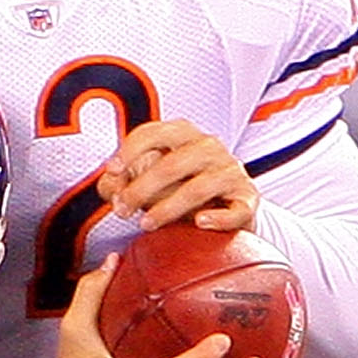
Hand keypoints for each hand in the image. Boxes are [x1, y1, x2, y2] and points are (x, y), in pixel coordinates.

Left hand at [95, 120, 256, 231]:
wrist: (227, 208)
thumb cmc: (181, 190)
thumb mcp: (148, 181)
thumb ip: (121, 181)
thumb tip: (110, 185)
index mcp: (182, 136)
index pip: (154, 133)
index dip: (130, 150)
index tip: (113, 171)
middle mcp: (209, 148)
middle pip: (172, 164)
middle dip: (141, 189)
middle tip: (122, 210)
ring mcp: (231, 172)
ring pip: (199, 187)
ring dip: (168, 208)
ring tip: (147, 224)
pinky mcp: (247, 198)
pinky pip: (236, 209)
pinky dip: (218, 218)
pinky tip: (199, 222)